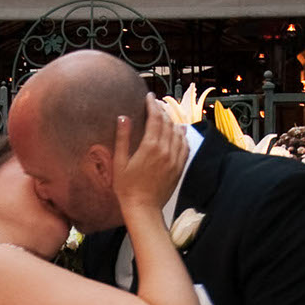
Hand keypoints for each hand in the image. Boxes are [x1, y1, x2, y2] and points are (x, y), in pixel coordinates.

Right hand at [111, 97, 184, 220]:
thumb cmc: (127, 187)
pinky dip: (182, 135)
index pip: (155, 118)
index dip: (153, 104)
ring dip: (172, 121)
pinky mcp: (179, 167)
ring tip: (165, 116)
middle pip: (167, 122)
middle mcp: (166, 150)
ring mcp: (175, 159)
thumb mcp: (119, 162)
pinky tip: (179, 131)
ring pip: (178, 132)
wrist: (143, 208)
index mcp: (150, 146)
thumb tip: (123, 117)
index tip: (149, 97)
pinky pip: (185, 146)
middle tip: (155, 104)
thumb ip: (122, 138)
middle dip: (162, 110)